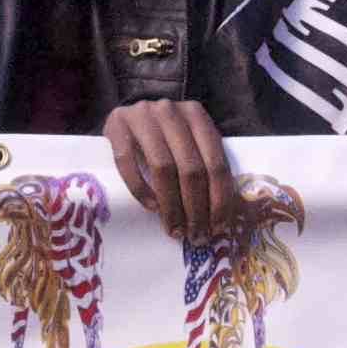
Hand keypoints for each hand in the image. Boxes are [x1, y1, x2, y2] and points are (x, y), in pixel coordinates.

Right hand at [107, 96, 236, 246]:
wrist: (126, 113)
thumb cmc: (164, 135)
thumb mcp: (190, 141)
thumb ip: (207, 166)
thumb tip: (228, 216)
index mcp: (197, 115)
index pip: (215, 163)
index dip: (219, 199)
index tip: (218, 228)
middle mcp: (171, 112)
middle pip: (190, 168)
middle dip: (196, 209)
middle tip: (195, 235)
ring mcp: (142, 116)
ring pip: (162, 168)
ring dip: (171, 206)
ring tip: (174, 229)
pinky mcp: (117, 124)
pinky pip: (128, 162)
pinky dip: (141, 189)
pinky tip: (151, 208)